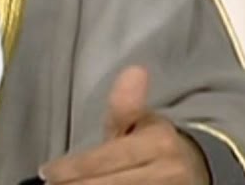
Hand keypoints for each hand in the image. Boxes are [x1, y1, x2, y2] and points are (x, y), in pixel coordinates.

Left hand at [38, 66, 210, 183]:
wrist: (197, 168)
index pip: (107, 158)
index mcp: (158, 144)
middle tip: (52, 184)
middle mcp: (167, 172)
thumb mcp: (142, 120)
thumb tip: (135, 70)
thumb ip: (126, 105)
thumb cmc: (157, 143)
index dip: (73, 168)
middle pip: (110, 183)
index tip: (47, 172)